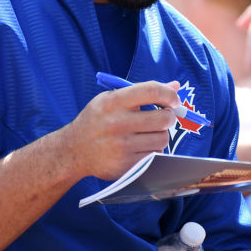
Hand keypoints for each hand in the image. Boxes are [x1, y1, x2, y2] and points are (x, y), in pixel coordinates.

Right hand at [62, 81, 181, 179]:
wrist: (74, 150)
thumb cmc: (97, 120)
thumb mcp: (112, 99)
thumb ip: (143, 91)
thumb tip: (175, 85)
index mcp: (113, 102)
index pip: (152, 90)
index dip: (169, 94)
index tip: (174, 100)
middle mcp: (117, 123)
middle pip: (163, 118)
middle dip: (169, 117)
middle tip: (164, 117)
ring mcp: (122, 146)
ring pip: (163, 139)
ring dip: (161, 135)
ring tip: (148, 133)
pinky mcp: (126, 165)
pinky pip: (155, 155)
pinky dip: (153, 150)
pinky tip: (141, 146)